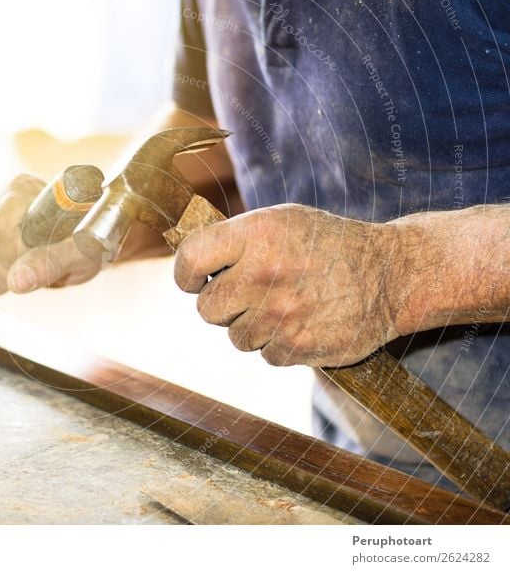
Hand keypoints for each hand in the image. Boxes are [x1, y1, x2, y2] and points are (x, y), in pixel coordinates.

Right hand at [0, 173, 100, 296]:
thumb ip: (51, 261)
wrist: (81, 236)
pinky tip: (16, 271)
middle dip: (9, 269)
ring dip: (3, 277)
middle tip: (38, 270)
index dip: (14, 255)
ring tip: (30, 269)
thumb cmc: (87, 239)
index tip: (40, 263)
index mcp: (20, 185)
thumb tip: (17, 282)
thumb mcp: (81, 251)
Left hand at [173, 203, 400, 366]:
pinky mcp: (298, 346)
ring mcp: (281, 314)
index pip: (189, 259)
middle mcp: (264, 274)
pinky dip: (279, 344)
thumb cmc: (326, 245)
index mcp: (257, 235)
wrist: (391, 274)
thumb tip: (187, 265)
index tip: (195, 280)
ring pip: (235, 337)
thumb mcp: (281, 221)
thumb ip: (234, 240)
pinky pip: (265, 355)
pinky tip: (303, 322)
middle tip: (250, 293)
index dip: (185, 274)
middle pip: (206, 308)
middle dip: (223, 304)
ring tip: (286, 304)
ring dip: (253, 326)